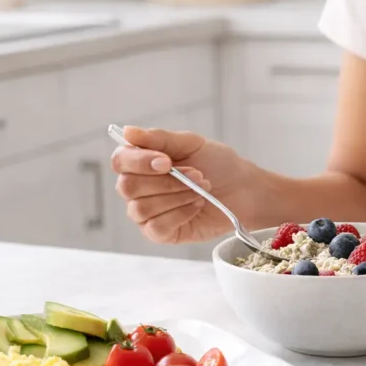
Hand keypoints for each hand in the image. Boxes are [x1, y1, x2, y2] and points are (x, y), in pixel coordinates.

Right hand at [111, 126, 254, 243]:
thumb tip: (127, 131)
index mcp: (141, 162)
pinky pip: (156, 227)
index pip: (120, 161)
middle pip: (127, 187)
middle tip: (196, 175)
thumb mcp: (191, 143)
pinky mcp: (160, 233)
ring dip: (176, 197)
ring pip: (142, 208)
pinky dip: (180, 214)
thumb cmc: (218, 165)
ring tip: (200, 190)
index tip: (166, 162)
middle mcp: (138, 188)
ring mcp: (147, 213)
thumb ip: (159, 138)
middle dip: (166, 182)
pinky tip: (196, 206)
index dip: (139, 162)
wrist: (244, 190)